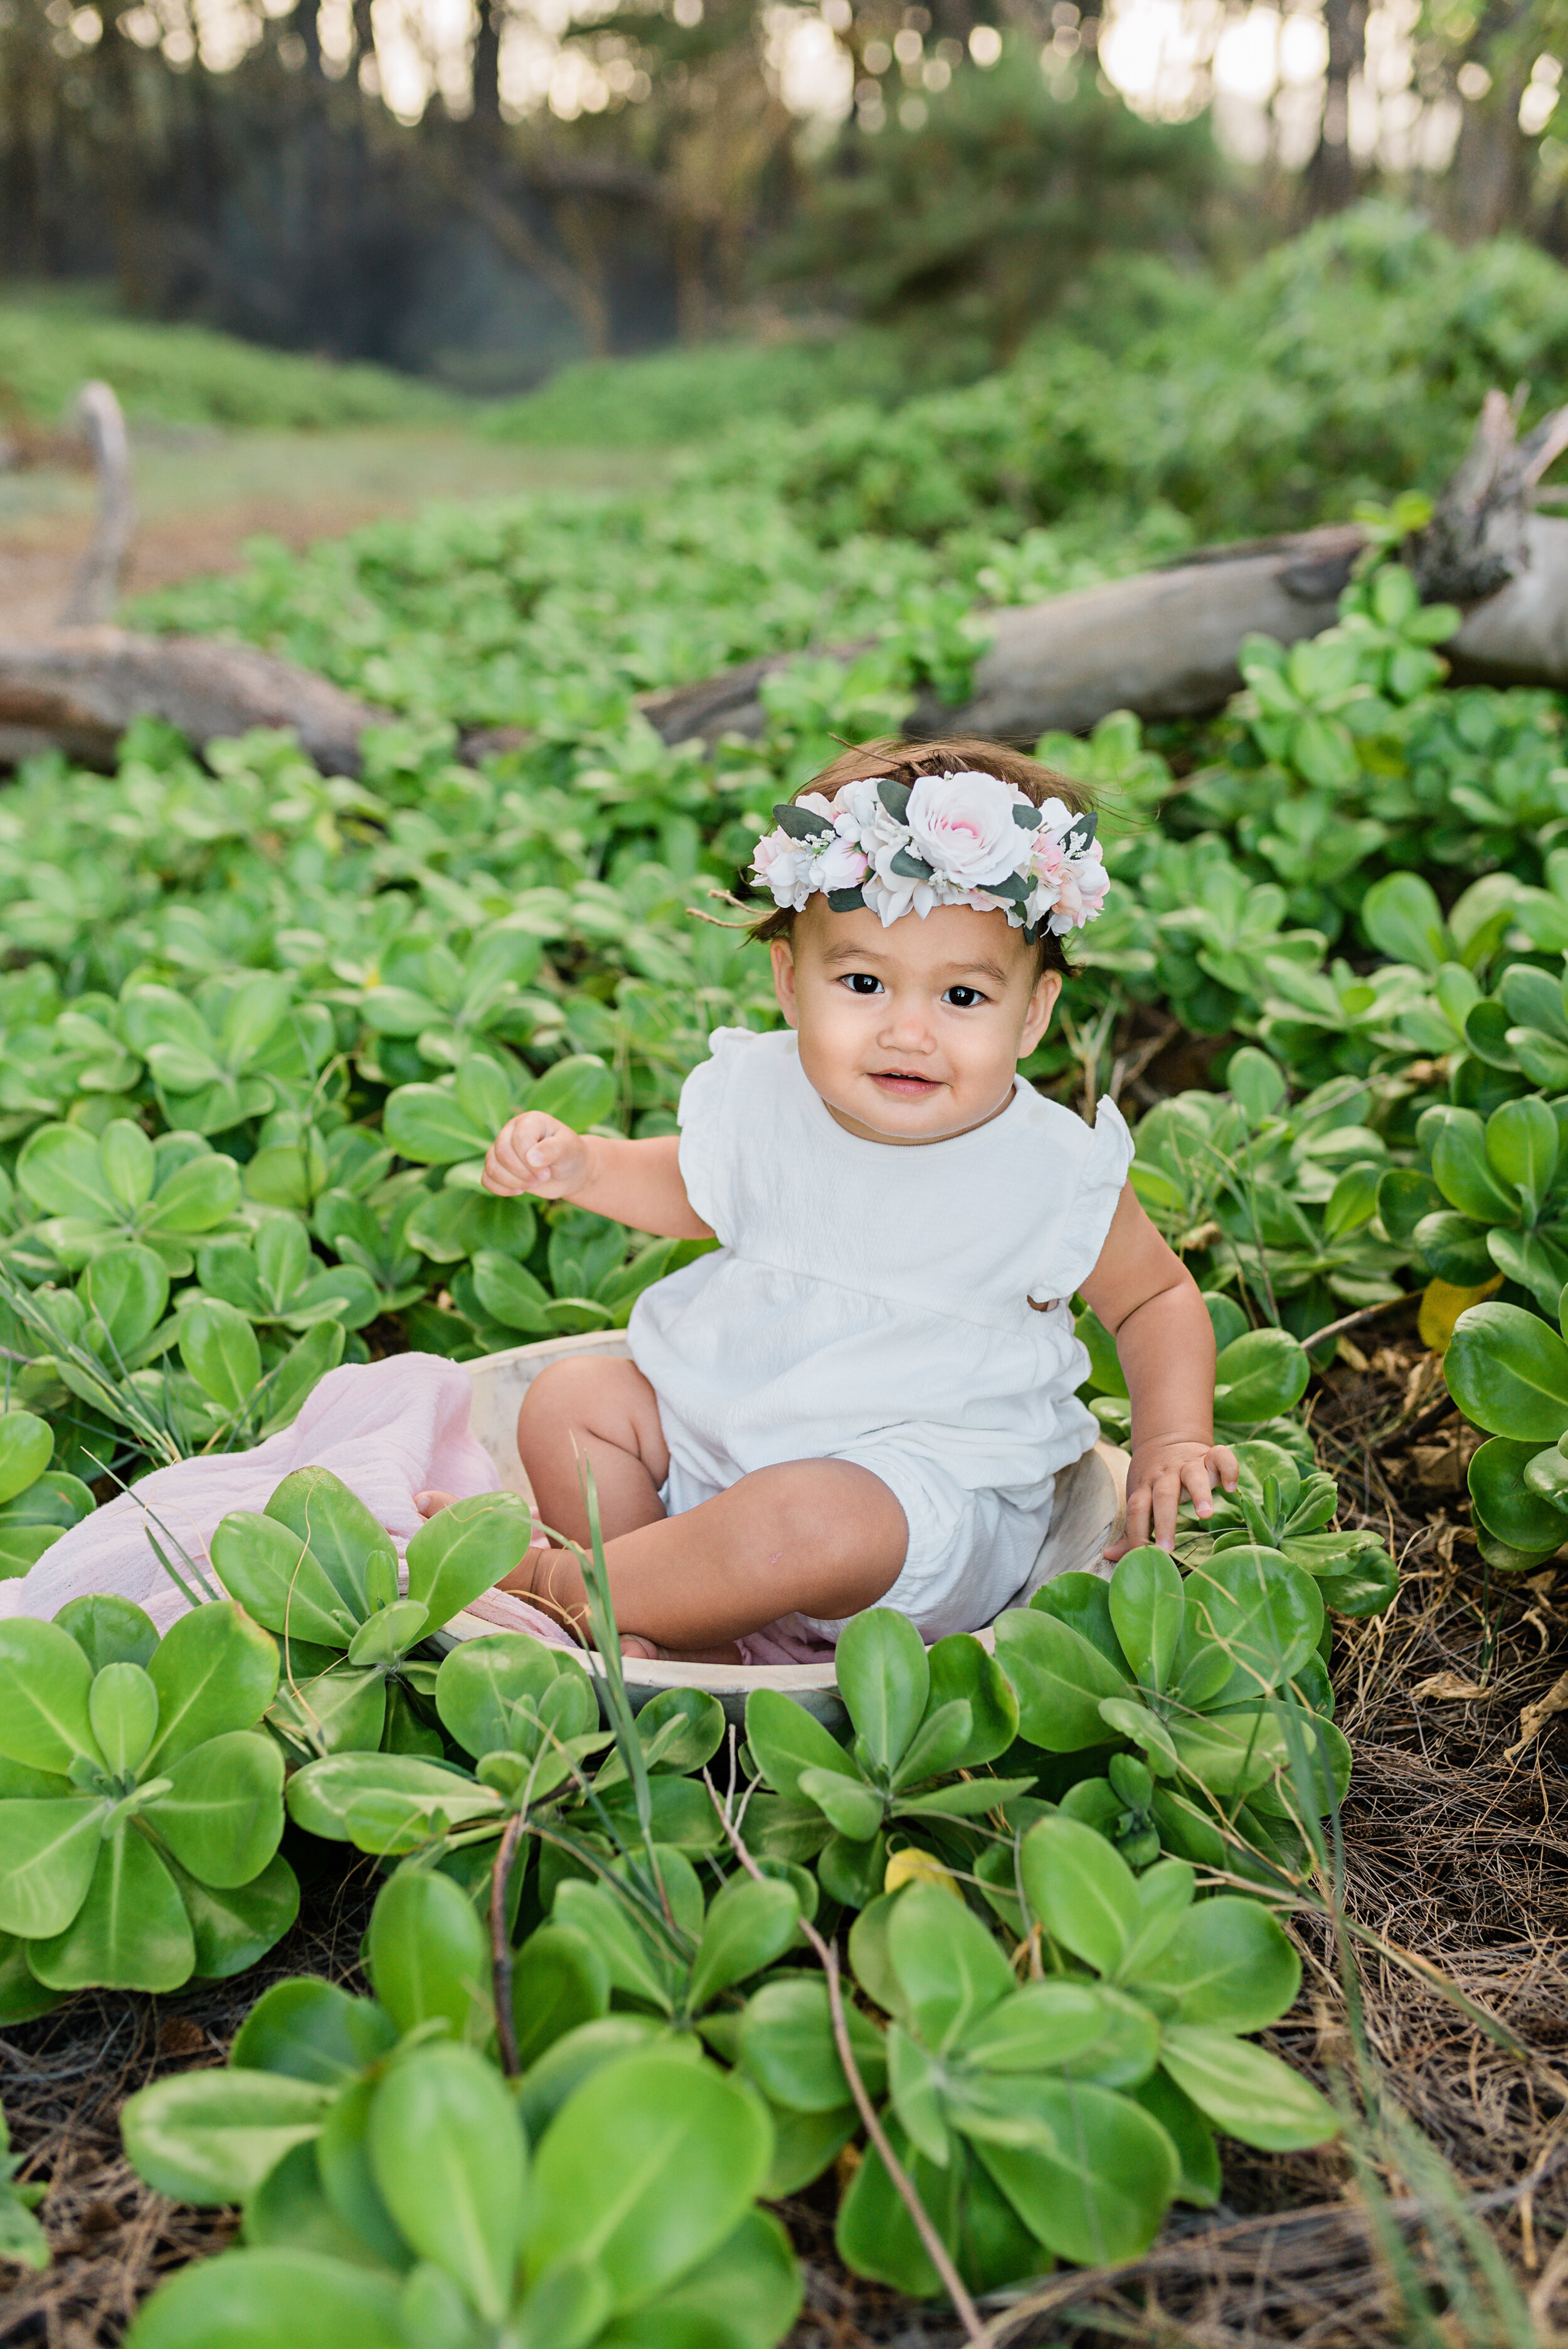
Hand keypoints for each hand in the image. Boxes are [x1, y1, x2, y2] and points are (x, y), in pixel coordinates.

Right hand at [483, 1112, 592, 1199]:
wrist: (569, 1171)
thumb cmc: (570, 1155)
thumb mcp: (568, 1149)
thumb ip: (553, 1149)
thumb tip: (531, 1158)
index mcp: (529, 1121)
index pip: (519, 1138)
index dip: (530, 1160)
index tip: (547, 1172)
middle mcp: (511, 1131)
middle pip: (502, 1152)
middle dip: (522, 1172)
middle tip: (542, 1179)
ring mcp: (502, 1149)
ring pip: (492, 1166)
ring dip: (512, 1181)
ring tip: (532, 1184)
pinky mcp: (499, 1167)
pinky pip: (487, 1179)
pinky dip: (500, 1188)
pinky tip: (518, 1191)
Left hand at [1107, 1440, 1238, 1559]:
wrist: (1166, 1439)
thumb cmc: (1152, 1480)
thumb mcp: (1140, 1500)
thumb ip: (1132, 1529)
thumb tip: (1109, 1556)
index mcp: (1145, 1487)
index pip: (1137, 1510)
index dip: (1137, 1533)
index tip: (1142, 1557)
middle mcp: (1165, 1474)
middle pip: (1163, 1496)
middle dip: (1165, 1521)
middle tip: (1168, 1548)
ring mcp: (1188, 1464)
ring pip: (1193, 1475)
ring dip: (1199, 1493)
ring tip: (1205, 1514)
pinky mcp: (1209, 1456)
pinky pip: (1221, 1457)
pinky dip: (1228, 1469)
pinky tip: (1231, 1488)